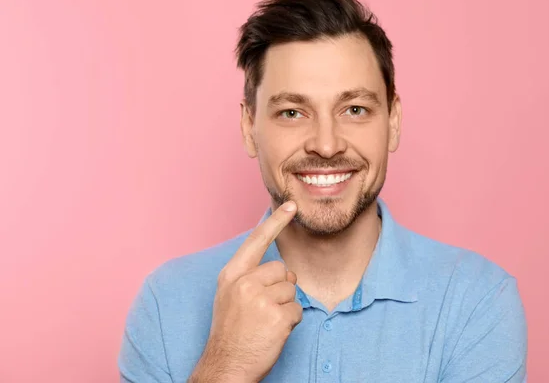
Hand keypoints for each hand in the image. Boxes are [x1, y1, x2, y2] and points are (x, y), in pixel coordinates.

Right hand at [190, 201, 302, 382]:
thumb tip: (283, 271)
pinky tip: (273, 332)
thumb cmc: (231, 333)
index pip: (256, 241)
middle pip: (282, 270)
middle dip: (281, 288)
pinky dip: (290, 322)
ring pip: (292, 290)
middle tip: (264, 309)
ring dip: (285, 306)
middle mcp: (244, 283)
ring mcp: (260, 300)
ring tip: (266, 322)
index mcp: (231, 275)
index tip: (291, 206)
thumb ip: (250, 277)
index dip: (276, 222)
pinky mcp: (276, 317)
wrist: (226, 367)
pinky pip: (297, 309)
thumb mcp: (230, 296)